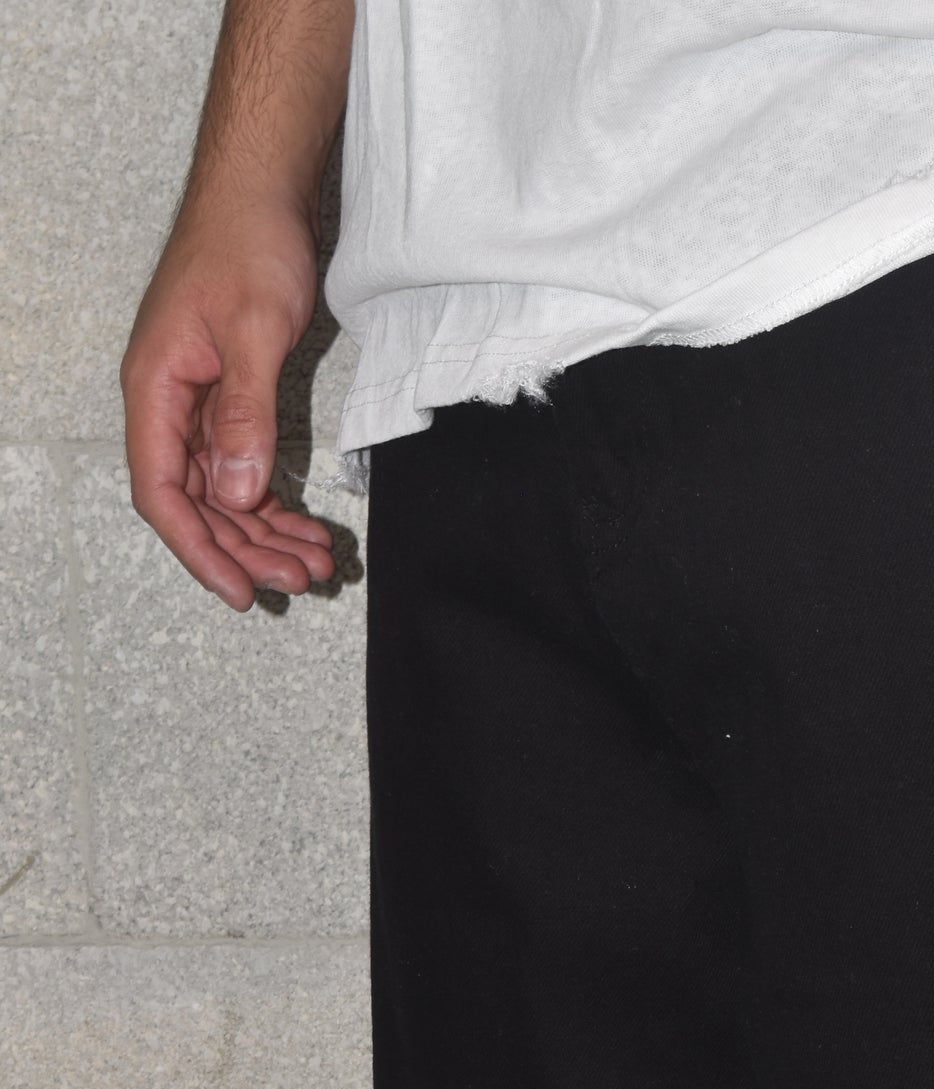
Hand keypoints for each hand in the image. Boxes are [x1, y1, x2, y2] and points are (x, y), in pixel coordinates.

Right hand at [122, 200, 338, 610]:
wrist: (261, 190)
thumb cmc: (247, 242)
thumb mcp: (254, 330)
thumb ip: (244, 414)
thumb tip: (237, 491)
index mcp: (155, 388)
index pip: (161, 492)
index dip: (199, 549)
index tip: (240, 590)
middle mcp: (167, 402)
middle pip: (196, 503)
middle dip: (247, 549)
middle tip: (302, 579)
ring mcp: (197, 402)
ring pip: (223, 492)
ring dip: (266, 533)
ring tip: (317, 562)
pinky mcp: (227, 397)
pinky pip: (242, 466)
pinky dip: (273, 500)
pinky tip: (306, 525)